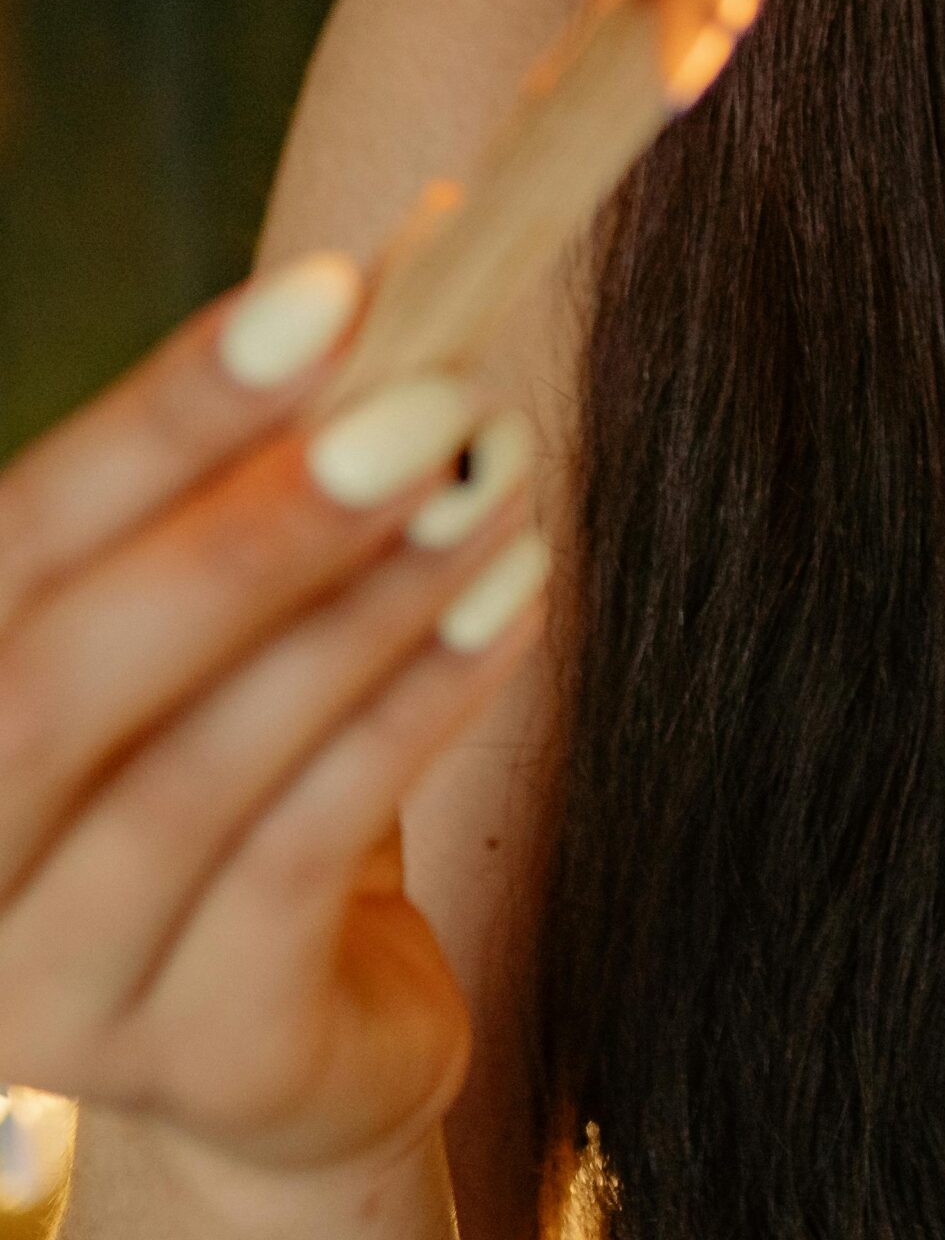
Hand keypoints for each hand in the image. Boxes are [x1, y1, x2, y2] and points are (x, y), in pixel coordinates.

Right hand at [0, 252, 547, 1199]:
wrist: (302, 1017)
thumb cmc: (249, 771)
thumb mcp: (231, 623)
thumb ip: (273, 477)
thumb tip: (414, 264)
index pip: (14, 547)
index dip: (165, 415)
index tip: (330, 292)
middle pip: (62, 676)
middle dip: (264, 517)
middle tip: (437, 392)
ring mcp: (41, 994)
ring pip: (193, 774)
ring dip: (372, 604)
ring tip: (503, 476)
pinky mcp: (189, 1060)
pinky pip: (300, 864)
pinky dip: (412, 714)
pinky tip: (514, 603)